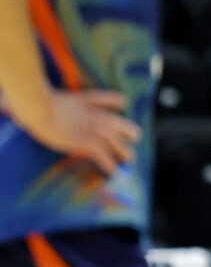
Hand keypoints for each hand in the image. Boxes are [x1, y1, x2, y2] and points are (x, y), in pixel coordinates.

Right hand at [16, 89, 140, 175]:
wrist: (38, 107)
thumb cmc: (35, 102)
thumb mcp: (46, 95)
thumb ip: (46, 100)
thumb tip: (18, 104)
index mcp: (84, 100)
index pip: (106, 97)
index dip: (116, 100)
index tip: (123, 102)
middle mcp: (93, 114)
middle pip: (118, 122)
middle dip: (129, 130)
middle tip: (135, 137)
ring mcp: (91, 127)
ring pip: (114, 141)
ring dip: (123, 151)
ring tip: (130, 160)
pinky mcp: (85, 141)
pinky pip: (102, 154)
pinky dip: (109, 164)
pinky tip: (114, 171)